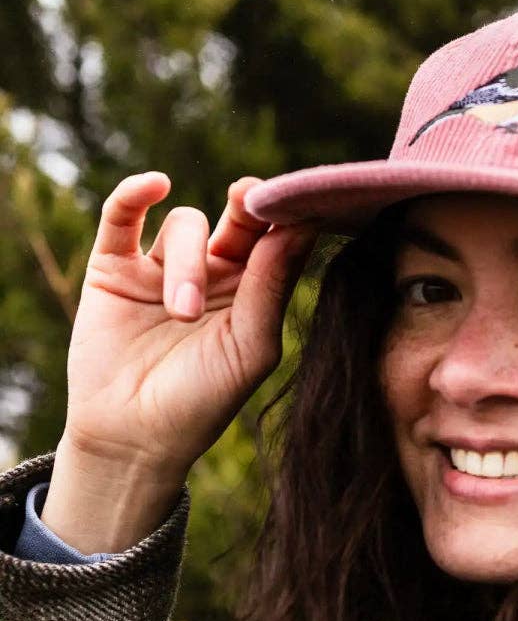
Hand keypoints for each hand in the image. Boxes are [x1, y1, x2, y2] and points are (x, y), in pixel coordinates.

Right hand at [40, 173, 317, 550]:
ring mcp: (162, 267)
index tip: (300, 204)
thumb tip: (295, 228)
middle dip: (247, 207)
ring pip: (185, 226)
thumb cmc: (203, 400)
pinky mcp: (114, 268)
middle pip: (237, 221)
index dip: (287, 218)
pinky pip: (122, 217)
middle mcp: (213, 273)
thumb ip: (270, 288)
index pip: (277, 241)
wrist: (133, 437)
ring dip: (187, 262)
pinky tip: (153, 184)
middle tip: (250, 198)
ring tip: (182, 311)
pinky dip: (134, 194)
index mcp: (253, 291)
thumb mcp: (250, 347)